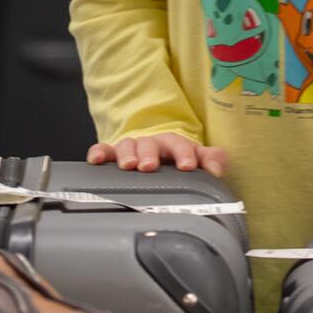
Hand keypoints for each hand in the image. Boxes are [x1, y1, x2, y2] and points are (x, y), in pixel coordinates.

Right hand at [87, 134, 228, 175]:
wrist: (156, 152)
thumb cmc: (176, 157)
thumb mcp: (196, 157)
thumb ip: (211, 160)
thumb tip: (217, 169)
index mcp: (173, 143)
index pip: (180, 145)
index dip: (184, 154)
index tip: (187, 166)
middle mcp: (151, 143)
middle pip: (150, 144)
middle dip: (149, 154)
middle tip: (149, 166)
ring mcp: (131, 148)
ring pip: (127, 146)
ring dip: (126, 154)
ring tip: (127, 166)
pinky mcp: (113, 154)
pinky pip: (104, 151)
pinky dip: (98, 153)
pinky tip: (95, 160)